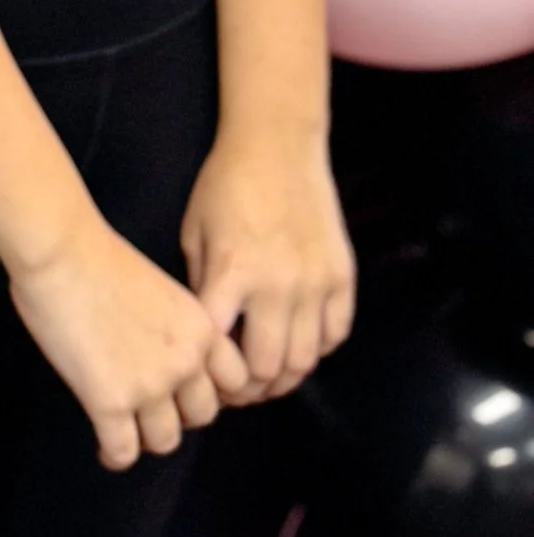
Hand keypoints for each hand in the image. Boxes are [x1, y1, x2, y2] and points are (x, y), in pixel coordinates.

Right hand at [8, 221, 248, 471]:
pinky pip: (123, 451)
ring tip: (126, 430)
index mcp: (202, 330)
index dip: (211, 389)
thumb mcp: (163, 289)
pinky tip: (104, 448)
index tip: (189, 392)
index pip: (236, 381)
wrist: (61, 251)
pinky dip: (115, 456)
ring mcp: (149, 386)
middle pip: (202, 416)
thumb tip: (162, 355)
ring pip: (165, 441)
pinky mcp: (110, 401)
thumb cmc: (98, 256)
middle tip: (151, 409)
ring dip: (146, 438)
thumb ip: (176, 327)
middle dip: (178, 415)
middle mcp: (186, 363)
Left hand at [180, 135, 355, 401]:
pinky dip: (317, 349)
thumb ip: (201, 287)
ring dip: (284, 376)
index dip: (211, 378)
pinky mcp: (342, 277)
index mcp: (231, 275)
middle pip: (267, 367)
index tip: (206, 382)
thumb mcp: (194, 235)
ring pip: (305, 359)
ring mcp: (315, 283)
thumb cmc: (224, 188)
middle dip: (249, 388)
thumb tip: (206, 337)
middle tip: (238, 389)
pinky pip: (335, 334)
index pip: (220, 352)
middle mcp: (276, 286)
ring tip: (268, 376)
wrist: (277, 147)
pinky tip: (299, 343)